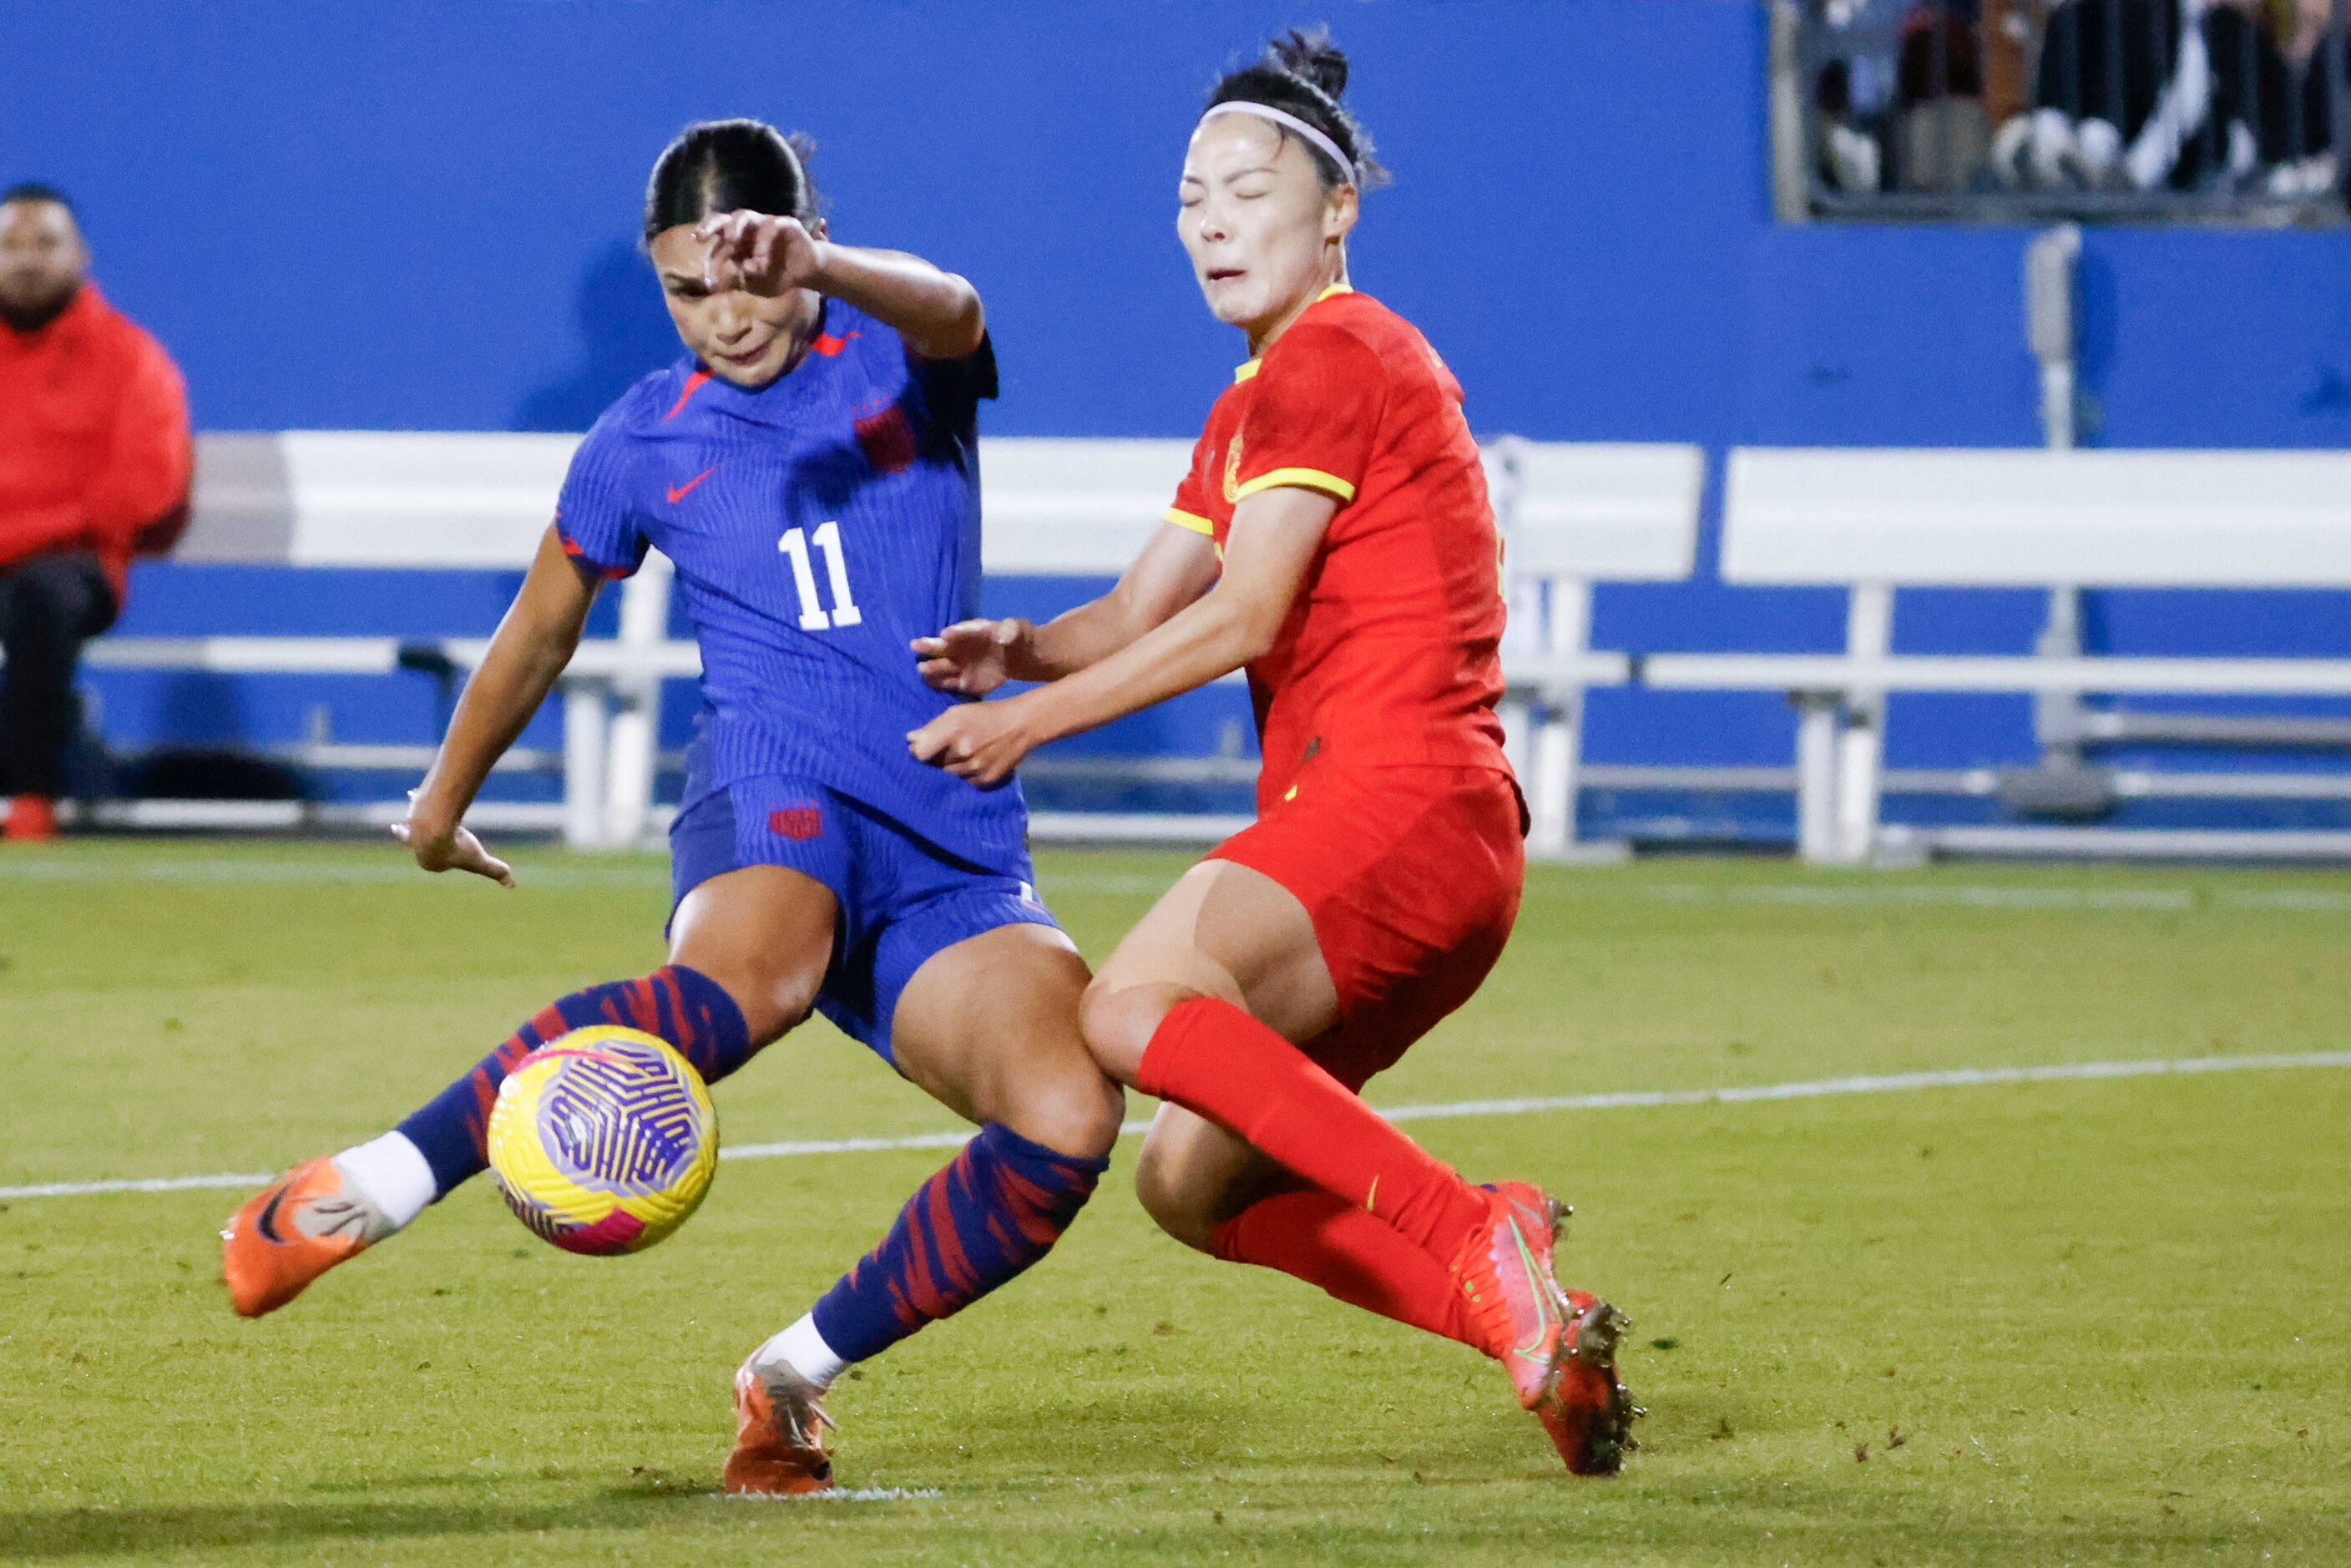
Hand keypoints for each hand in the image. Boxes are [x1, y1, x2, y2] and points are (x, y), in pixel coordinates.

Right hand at [391, 791, 515, 886]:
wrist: (439, 826)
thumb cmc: (457, 847)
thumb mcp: (480, 861)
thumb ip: (495, 871)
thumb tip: (512, 885)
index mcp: (428, 863)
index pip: (437, 861)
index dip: (448, 856)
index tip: (453, 853)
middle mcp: (417, 848)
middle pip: (417, 847)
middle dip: (415, 847)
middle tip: (408, 849)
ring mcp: (414, 831)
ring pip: (412, 828)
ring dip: (408, 826)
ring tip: (396, 827)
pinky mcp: (415, 814)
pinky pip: (416, 808)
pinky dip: (415, 802)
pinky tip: (412, 794)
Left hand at [693, 210, 825, 296]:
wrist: (807, 273)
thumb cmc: (777, 276)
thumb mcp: (753, 284)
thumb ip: (736, 281)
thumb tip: (715, 284)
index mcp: (737, 241)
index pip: (717, 242)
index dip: (711, 260)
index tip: (708, 280)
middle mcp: (748, 229)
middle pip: (724, 219)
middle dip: (709, 225)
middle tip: (700, 237)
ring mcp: (766, 223)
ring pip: (745, 215)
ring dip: (735, 226)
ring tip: (732, 240)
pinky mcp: (786, 224)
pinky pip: (772, 226)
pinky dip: (764, 241)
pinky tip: (761, 259)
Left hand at [907, 697, 1040, 787]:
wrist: (1021, 726)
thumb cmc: (986, 715)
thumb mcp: (958, 712)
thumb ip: (933, 726)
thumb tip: (910, 740)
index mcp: (953, 730)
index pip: (919, 753)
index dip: (917, 752)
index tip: (919, 749)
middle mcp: (962, 752)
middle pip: (933, 766)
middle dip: (933, 760)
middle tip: (941, 753)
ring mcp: (974, 768)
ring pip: (947, 777)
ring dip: (947, 770)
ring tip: (957, 758)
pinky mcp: (985, 780)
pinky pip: (963, 784)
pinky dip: (963, 777)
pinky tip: (970, 765)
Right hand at [912, 617, 1031, 695]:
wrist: (1021, 658)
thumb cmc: (1017, 637)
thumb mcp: (1018, 630)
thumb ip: (1011, 631)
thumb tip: (1003, 637)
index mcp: (975, 631)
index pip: (963, 630)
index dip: (955, 632)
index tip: (945, 635)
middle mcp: (962, 647)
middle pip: (944, 646)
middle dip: (930, 646)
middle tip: (915, 645)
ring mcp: (962, 665)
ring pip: (943, 666)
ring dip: (932, 668)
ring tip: (920, 670)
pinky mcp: (966, 682)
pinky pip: (951, 684)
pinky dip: (941, 686)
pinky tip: (929, 686)